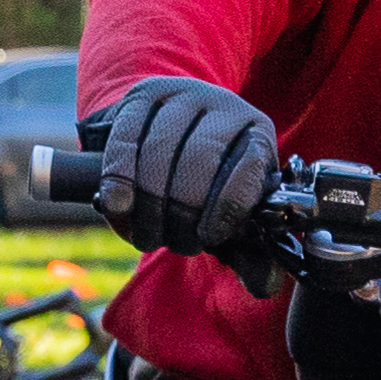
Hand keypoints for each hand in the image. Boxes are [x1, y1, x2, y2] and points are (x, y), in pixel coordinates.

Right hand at [85, 75, 285, 255]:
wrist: (171, 129)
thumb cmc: (206, 182)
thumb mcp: (230, 209)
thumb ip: (247, 249)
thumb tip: (265, 285)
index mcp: (257, 134)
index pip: (248, 170)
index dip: (228, 210)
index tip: (209, 238)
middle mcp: (224, 106)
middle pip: (199, 162)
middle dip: (181, 213)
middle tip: (173, 242)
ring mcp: (182, 94)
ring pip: (159, 151)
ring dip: (148, 204)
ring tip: (146, 234)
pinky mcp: (142, 95)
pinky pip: (126, 138)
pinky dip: (119, 178)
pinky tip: (114, 207)